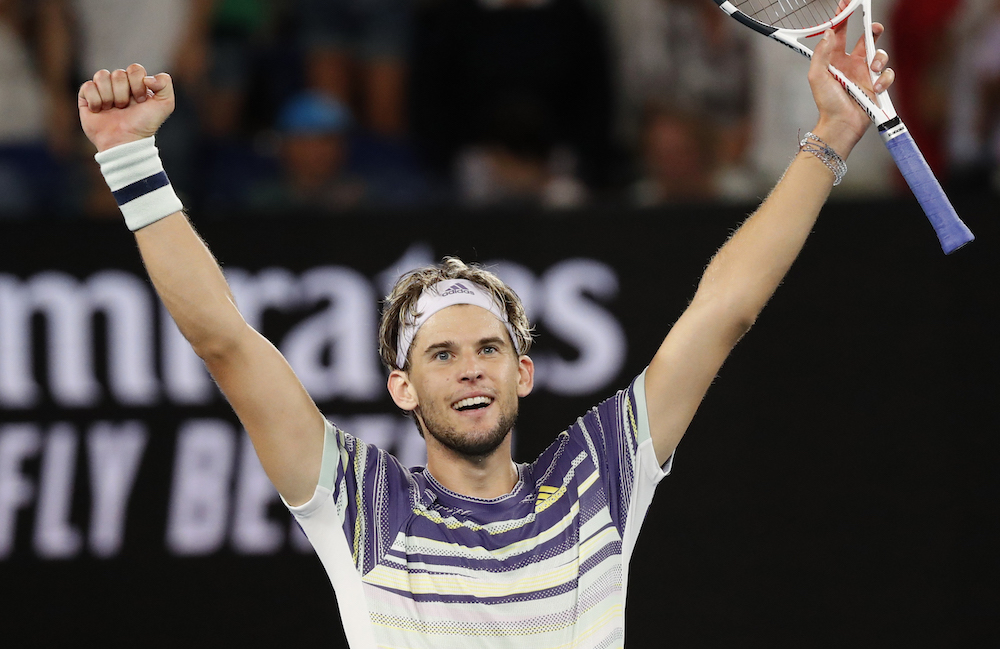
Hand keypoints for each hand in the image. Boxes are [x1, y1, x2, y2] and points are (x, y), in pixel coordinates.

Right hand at [78, 64, 174, 152]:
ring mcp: (103, 90)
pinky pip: (88, 86)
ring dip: (109, 96)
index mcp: (137, 83)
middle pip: (118, 73)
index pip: (135, 69)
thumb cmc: (144, 125)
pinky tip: (99, 110)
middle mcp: (119, 84)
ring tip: (113, 109)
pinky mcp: (87, 97)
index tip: (140, 101)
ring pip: (101, 76)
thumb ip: (165, 84)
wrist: (125, 142)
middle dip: (123, 94)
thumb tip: (147, 76)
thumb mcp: (165, 105)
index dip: (137, 85)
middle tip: (125, 108)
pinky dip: (95, 100)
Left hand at [808, 19, 894, 158]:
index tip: (846, 4)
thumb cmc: (827, 103)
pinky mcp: (877, 84)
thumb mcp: (817, 76)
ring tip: (873, 69)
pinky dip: (885, 79)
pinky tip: (876, 87)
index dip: (843, 18)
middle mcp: (851, 63)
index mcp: (835, 59)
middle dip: (873, 30)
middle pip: (866, 39)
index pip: (840, 33)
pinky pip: (888, 74)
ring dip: (880, 58)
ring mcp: (865, 73)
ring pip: (880, 54)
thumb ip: (822, 53)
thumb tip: (828, 33)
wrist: (841, 124)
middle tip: (874, 27)